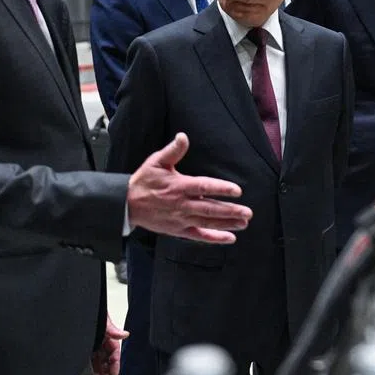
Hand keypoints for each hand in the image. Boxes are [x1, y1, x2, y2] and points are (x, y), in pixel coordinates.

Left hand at [90, 315, 128, 374]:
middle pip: (108, 358)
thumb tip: (125, 334)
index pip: (114, 351)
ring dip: (102, 372)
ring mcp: (95, 345)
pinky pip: (92, 360)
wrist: (79, 311)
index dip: (115, 363)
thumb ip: (113, 330)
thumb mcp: (104, 321)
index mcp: (109, 335)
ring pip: (100, 361)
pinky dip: (95, 368)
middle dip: (110, 371)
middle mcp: (102, 341)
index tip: (114, 372)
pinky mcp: (87, 348)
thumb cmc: (95, 312)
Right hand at [127, 133, 251, 242]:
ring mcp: (181, 219)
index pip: (203, 187)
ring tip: (244, 223)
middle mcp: (181, 204)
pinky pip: (199, 235)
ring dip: (227, 223)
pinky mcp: (178, 230)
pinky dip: (214, 238)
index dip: (221, 188)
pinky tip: (229, 238)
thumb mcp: (156, 162)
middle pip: (209, 208)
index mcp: (178, 186)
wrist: (127, 204)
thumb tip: (183, 136)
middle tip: (247, 212)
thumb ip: (173, 150)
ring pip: (207, 222)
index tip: (237, 190)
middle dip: (230, 211)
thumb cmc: (144, 181)